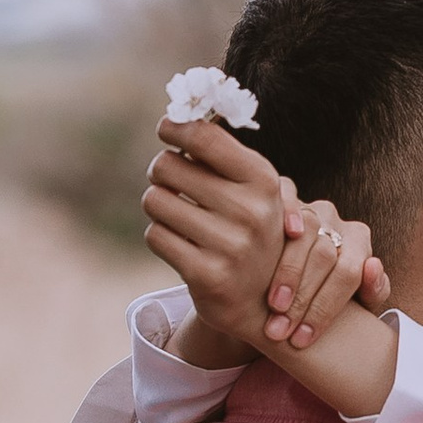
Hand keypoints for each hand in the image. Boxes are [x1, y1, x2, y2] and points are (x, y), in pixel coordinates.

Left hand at [145, 119, 386, 366]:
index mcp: (264, 180)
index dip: (175, 127)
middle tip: (170, 179)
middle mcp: (250, 210)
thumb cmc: (254, 230)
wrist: (268, 302)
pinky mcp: (206, 274)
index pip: (203, 136)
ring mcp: (229, 245)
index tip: (166, 128)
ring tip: (176, 213)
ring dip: (158, 204)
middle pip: (167, 165)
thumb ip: (222, 155)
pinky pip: (155, 235)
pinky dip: (160, 235)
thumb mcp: (255, 190)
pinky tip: (179, 242)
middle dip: (162, 170)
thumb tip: (178, 120)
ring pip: (155, 200)